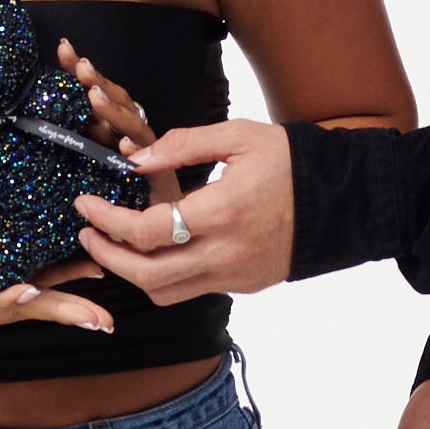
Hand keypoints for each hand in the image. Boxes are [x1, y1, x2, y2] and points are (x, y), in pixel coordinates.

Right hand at [0, 207, 112, 337]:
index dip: (7, 302)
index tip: (31, 292)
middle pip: (17, 313)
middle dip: (59, 315)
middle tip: (96, 321)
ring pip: (30, 304)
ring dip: (68, 303)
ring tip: (103, 310)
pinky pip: (33, 287)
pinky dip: (61, 282)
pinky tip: (89, 273)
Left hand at [56, 39, 180, 203]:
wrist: (158, 228)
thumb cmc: (121, 196)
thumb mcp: (89, 160)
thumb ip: (77, 136)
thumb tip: (47, 111)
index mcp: (113, 127)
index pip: (98, 91)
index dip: (81, 71)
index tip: (63, 48)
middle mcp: (131, 136)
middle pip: (116, 102)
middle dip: (96, 82)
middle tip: (79, 65)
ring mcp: (147, 155)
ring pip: (131, 126)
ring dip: (112, 111)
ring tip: (92, 96)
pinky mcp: (159, 178)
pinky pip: (148, 165)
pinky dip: (136, 152)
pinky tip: (124, 143)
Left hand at [73, 120, 291, 302]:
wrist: (343, 199)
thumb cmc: (290, 161)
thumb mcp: (238, 136)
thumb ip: (182, 145)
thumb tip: (134, 160)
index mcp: (224, 211)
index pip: (148, 231)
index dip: (107, 221)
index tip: (86, 204)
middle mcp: (227, 253)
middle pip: (148, 275)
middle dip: (107, 257)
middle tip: (87, 235)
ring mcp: (236, 275)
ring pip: (166, 293)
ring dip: (131, 274)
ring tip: (113, 247)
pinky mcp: (244, 285)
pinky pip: (191, 290)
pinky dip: (163, 277)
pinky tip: (153, 253)